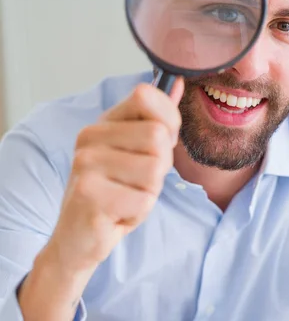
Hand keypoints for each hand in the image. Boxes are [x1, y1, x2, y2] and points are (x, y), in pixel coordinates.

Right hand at [46, 78, 183, 273]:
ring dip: (150, 191)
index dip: (168, 122)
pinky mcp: (89, 196)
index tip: (157, 145)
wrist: (78, 238)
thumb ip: (157, 118)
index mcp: (103, 123)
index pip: (147, 96)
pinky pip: (144, 200)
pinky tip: (118, 214)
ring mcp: (86, 165)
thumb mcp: (137, 151)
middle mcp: (89, 138)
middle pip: (158, 136)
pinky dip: (139, 213)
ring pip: (155, 169)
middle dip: (161, 165)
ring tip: (127, 196)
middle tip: (137, 181)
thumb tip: (177, 83)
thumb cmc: (113, 192)